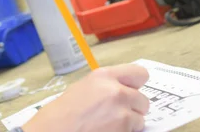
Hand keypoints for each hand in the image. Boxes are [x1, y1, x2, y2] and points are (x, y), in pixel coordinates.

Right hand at [22, 64, 149, 131]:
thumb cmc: (64, 113)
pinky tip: (109, 130)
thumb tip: (125, 89)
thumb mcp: (85, 87)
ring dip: (130, 123)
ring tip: (109, 124)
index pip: (139, 73)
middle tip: (118, 113)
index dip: (136, 85)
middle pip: (143, 99)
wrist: (55, 130)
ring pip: (140, 118)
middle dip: (133, 108)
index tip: (133, 91)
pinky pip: (135, 131)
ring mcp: (121, 111)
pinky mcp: (124, 129)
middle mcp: (116, 91)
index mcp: (104, 76)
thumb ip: (107, 85)